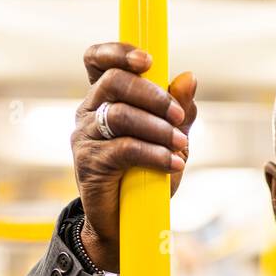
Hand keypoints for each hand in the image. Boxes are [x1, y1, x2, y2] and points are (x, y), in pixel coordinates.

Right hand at [71, 41, 197, 272]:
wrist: (125, 224)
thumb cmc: (147, 176)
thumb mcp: (171, 139)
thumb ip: (181, 110)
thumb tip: (189, 77)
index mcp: (105, 98)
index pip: (98, 60)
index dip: (118, 51)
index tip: (149, 60)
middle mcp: (89, 111)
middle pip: (115, 82)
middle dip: (154, 95)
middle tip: (179, 117)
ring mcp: (85, 136)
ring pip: (121, 114)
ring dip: (158, 127)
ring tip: (180, 145)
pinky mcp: (89, 163)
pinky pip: (124, 148)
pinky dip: (155, 154)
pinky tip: (174, 163)